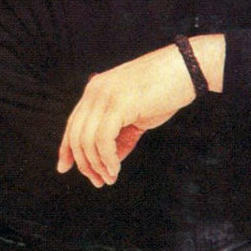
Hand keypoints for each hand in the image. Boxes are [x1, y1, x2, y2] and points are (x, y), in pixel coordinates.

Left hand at [56, 36, 223, 186]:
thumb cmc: (166, 91)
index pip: (73, 123)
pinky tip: (115, 169)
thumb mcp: (138, 116)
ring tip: (110, 178)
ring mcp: (105, 96)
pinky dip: (107, 159)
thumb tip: (110, 162)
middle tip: (98, 181)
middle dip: (84, 163)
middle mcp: (95, 90)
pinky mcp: (118, 104)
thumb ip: (122, 136)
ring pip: (87, 140)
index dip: (66, 148)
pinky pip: (102, 140)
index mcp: (96, 89)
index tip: (64, 168)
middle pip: (76, 135)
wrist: (186, 68)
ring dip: (97, 165)